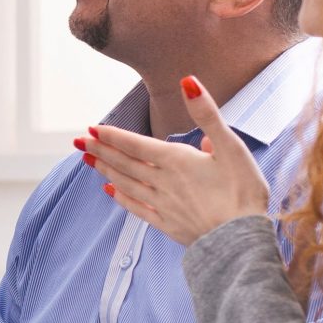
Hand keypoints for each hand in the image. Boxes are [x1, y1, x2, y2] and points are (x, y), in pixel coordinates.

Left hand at [79, 76, 270, 246]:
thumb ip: (207, 114)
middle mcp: (163, 182)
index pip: (136, 144)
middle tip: (79, 143)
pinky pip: (137, 209)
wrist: (243, 240)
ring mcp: (163, 205)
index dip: (113, 136)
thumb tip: (187, 82)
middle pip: (125, 163)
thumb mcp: (232, 146)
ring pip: (126, 184)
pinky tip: (111, 192)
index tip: (92, 129)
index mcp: (176, 161)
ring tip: (89, 161)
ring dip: (107, 171)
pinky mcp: (168, 224)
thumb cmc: (243, 191)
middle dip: (102, 151)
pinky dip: (122, 198)